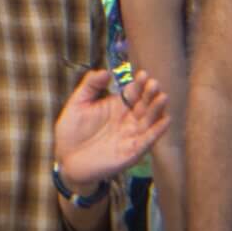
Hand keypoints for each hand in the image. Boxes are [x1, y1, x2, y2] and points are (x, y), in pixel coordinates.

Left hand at [53, 70, 168, 191]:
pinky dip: (157, 131)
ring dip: (157, 109)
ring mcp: (131, 135)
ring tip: (162, 97)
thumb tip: (106, 71)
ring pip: (149, 120)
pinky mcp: (132, 151)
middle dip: (150, 94)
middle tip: (154, 83)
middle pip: (144, 104)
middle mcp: (128, 119)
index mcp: (117, 106)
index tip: (142, 74)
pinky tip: (165, 120)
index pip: (133, 92)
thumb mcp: (78, 103)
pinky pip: (148, 140)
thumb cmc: (72, 130)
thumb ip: (90, 85)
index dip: (139, 83)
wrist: (66, 159)